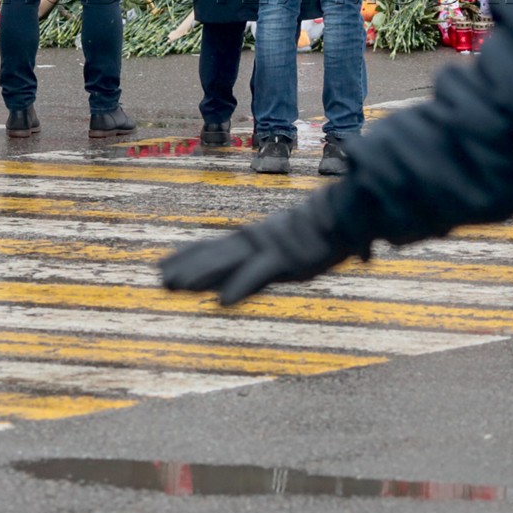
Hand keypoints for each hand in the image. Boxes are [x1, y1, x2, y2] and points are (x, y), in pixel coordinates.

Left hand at [159, 192, 360, 305]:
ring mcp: (272, 250)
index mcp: (260, 236)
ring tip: (175, 286)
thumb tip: (270, 257)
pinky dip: (241, 287)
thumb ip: (286, 249)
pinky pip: (260, 277)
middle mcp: (260, 240)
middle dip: (188, 266)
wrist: (353, 210)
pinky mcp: (287, 261)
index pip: (218, 244)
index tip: (164, 264)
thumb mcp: (299, 241)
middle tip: (159, 278)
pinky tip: (223, 302)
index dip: (190, 254)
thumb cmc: (330, 227)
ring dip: (202, 275)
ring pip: (229, 263)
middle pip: (217, 254)